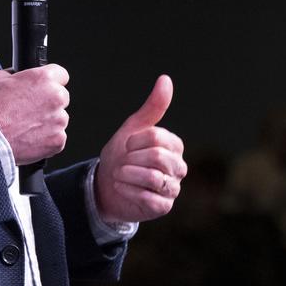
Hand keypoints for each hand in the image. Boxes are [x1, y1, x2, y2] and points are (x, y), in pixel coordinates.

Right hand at [0, 65, 69, 165]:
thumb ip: (15, 74)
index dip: (50, 81)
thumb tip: (17, 76)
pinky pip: (57, 137)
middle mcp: (56, 98)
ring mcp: (59, 120)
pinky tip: (30, 137)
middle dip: (49, 102)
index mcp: (44, 78)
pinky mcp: (58, 140)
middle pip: (61, 97)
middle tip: (30, 109)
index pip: (61, 74)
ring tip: (27, 125)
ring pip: (59, 118)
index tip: (44, 87)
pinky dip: (47, 138)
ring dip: (48, 121)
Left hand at [94, 74, 186, 223]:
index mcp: (175, 145)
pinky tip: (122, 187)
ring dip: (128, 175)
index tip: (126, 146)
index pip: (156, 137)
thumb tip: (166, 79)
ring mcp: (173, 188)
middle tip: (122, 163)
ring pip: (153, 178)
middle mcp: (179, 167)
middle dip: (131, 159)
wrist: (106, 185)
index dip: (133, 142)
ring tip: (120, 174)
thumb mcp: (133, 128)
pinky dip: (129, 191)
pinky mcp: (164, 207)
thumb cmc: (122, 154)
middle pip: (157, 157)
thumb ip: (152, 107)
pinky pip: (148, 198)